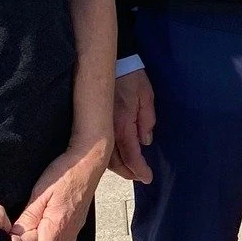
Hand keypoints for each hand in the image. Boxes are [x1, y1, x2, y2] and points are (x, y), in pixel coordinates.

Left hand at [17, 135, 112, 240]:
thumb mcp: (39, 193)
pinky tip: (45, 225)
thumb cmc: (64, 174)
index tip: (15, 232)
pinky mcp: (76, 227)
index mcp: (57, 228)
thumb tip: (14, 236)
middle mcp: (68, 235)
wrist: (87, 165)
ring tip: (32, 226)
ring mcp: (74, 232)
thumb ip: (27, 218)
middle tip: (22, 227)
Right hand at [110, 69, 154, 183]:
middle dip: (128, 172)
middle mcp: (108, 129)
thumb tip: (145, 141)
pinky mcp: (94, 122)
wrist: (108, 62)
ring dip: (117, 167)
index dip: (139, 169)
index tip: (147, 178)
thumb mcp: (146, 96)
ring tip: (130, 171)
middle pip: (116, 161)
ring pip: (105, 156)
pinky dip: (107, 157)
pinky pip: (100, 145)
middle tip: (140, 177)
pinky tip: (114, 158)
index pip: (131, 154)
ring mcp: (99, 126)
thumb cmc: (131, 78)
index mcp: (123, 123)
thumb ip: (146, 120)